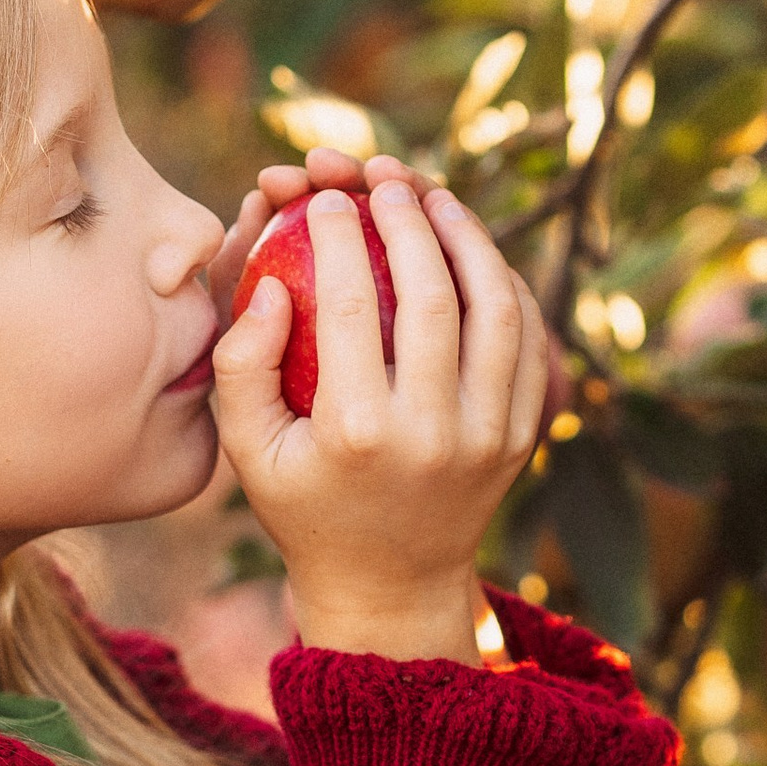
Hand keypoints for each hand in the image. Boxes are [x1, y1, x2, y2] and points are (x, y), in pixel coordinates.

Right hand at [210, 175, 551, 665]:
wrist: (390, 584)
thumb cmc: (304, 505)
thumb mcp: (247, 450)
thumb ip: (241, 365)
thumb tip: (269, 286)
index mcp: (358, 434)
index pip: (350, 308)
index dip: (336, 237)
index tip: (323, 198)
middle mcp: (434, 433)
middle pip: (433, 296)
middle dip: (407, 220)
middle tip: (383, 180)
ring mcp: (490, 435)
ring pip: (496, 308)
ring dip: (468, 239)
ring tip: (434, 198)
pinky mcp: (522, 434)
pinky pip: (526, 340)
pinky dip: (503, 283)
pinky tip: (472, 250)